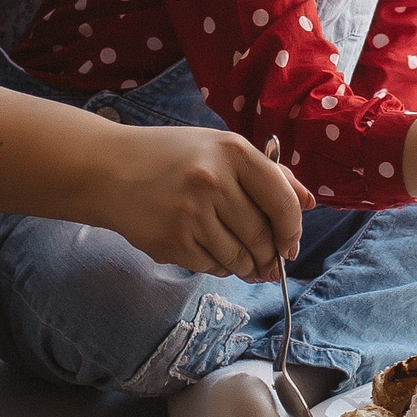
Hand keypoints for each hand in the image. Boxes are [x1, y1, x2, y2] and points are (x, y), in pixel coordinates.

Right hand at [98, 125, 314, 281]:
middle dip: (269, 255)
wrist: (107, 169)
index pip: (281, 200)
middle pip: (261, 235)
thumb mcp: (220, 149)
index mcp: (232, 151)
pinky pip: (210, 266)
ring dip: (246, 266)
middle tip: (269, 262)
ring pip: (238, 257)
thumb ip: (268, 174)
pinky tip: (212, 255)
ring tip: (244, 262)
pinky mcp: (171, 241)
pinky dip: (218, 267)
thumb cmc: (171, 157)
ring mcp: (191, 213)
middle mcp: (213, 180)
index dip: (292, 228)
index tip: (291, 243)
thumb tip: (309, 204)